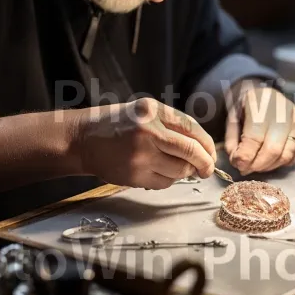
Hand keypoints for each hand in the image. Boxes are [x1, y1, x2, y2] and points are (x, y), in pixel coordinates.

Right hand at [71, 98, 216, 189]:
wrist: (83, 139)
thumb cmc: (117, 124)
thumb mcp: (145, 112)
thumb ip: (171, 124)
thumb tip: (202, 148)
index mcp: (153, 112)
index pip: (193, 130)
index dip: (207, 145)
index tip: (211, 155)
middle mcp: (148, 132)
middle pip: (190, 152)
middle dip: (204, 163)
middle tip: (206, 169)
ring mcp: (140, 155)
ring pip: (179, 171)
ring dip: (184, 172)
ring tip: (175, 167)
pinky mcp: (134, 175)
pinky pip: (163, 183)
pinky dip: (166, 180)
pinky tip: (155, 171)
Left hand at [225, 86, 294, 174]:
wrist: (262, 94)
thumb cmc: (244, 107)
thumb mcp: (231, 119)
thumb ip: (232, 141)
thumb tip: (238, 162)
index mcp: (260, 103)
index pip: (255, 137)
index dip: (246, 156)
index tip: (238, 165)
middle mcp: (282, 111)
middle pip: (273, 149)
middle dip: (257, 165)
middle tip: (245, 169)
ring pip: (285, 155)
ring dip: (269, 166)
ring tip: (256, 165)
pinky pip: (294, 154)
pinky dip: (281, 162)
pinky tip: (269, 160)